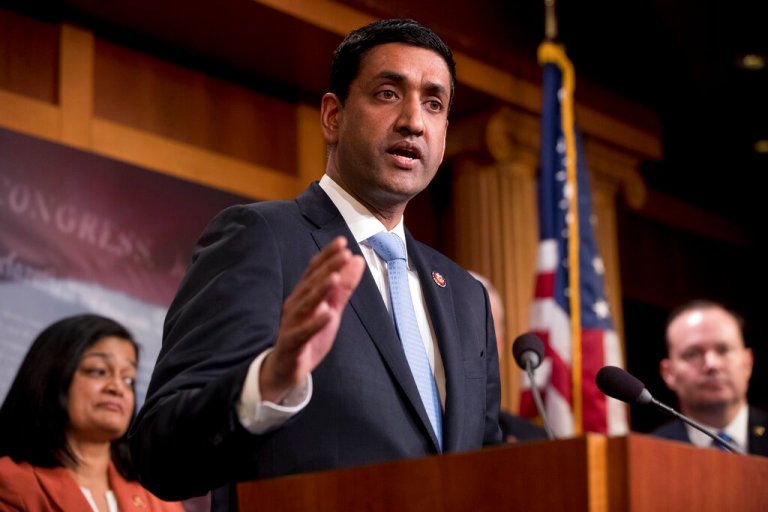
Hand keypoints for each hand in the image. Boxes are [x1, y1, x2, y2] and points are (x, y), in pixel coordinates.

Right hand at [259, 236, 364, 402]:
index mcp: (304, 294)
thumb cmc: (308, 335)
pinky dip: (315, 323)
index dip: (328, 256)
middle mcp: (295, 304)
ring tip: (335, 277)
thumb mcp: (330, 310)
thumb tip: (356, 260)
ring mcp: (292, 323)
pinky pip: (303, 332)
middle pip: (311, 283)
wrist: (285, 369)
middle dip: (328, 267)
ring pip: (306, 304)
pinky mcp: (292, 343)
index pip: (315, 270)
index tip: (342, 241)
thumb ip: (343, 288)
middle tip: (344, 253)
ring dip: (320, 290)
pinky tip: (328, 314)